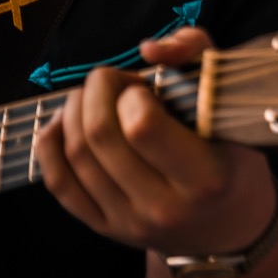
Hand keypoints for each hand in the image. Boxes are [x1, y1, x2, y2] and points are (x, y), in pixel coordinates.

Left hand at [35, 27, 277, 257]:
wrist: (228, 222)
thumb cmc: (227, 151)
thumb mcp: (225, 98)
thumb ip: (195, 52)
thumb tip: (149, 49)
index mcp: (204, 177)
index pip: (141, 126)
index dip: (133, 94)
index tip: (144, 88)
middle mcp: (165, 208)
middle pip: (100, 135)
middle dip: (96, 90)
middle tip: (112, 82)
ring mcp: (131, 223)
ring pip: (76, 155)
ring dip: (73, 110)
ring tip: (92, 98)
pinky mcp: (105, 228)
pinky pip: (60, 184)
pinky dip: (50, 144)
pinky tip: (63, 123)